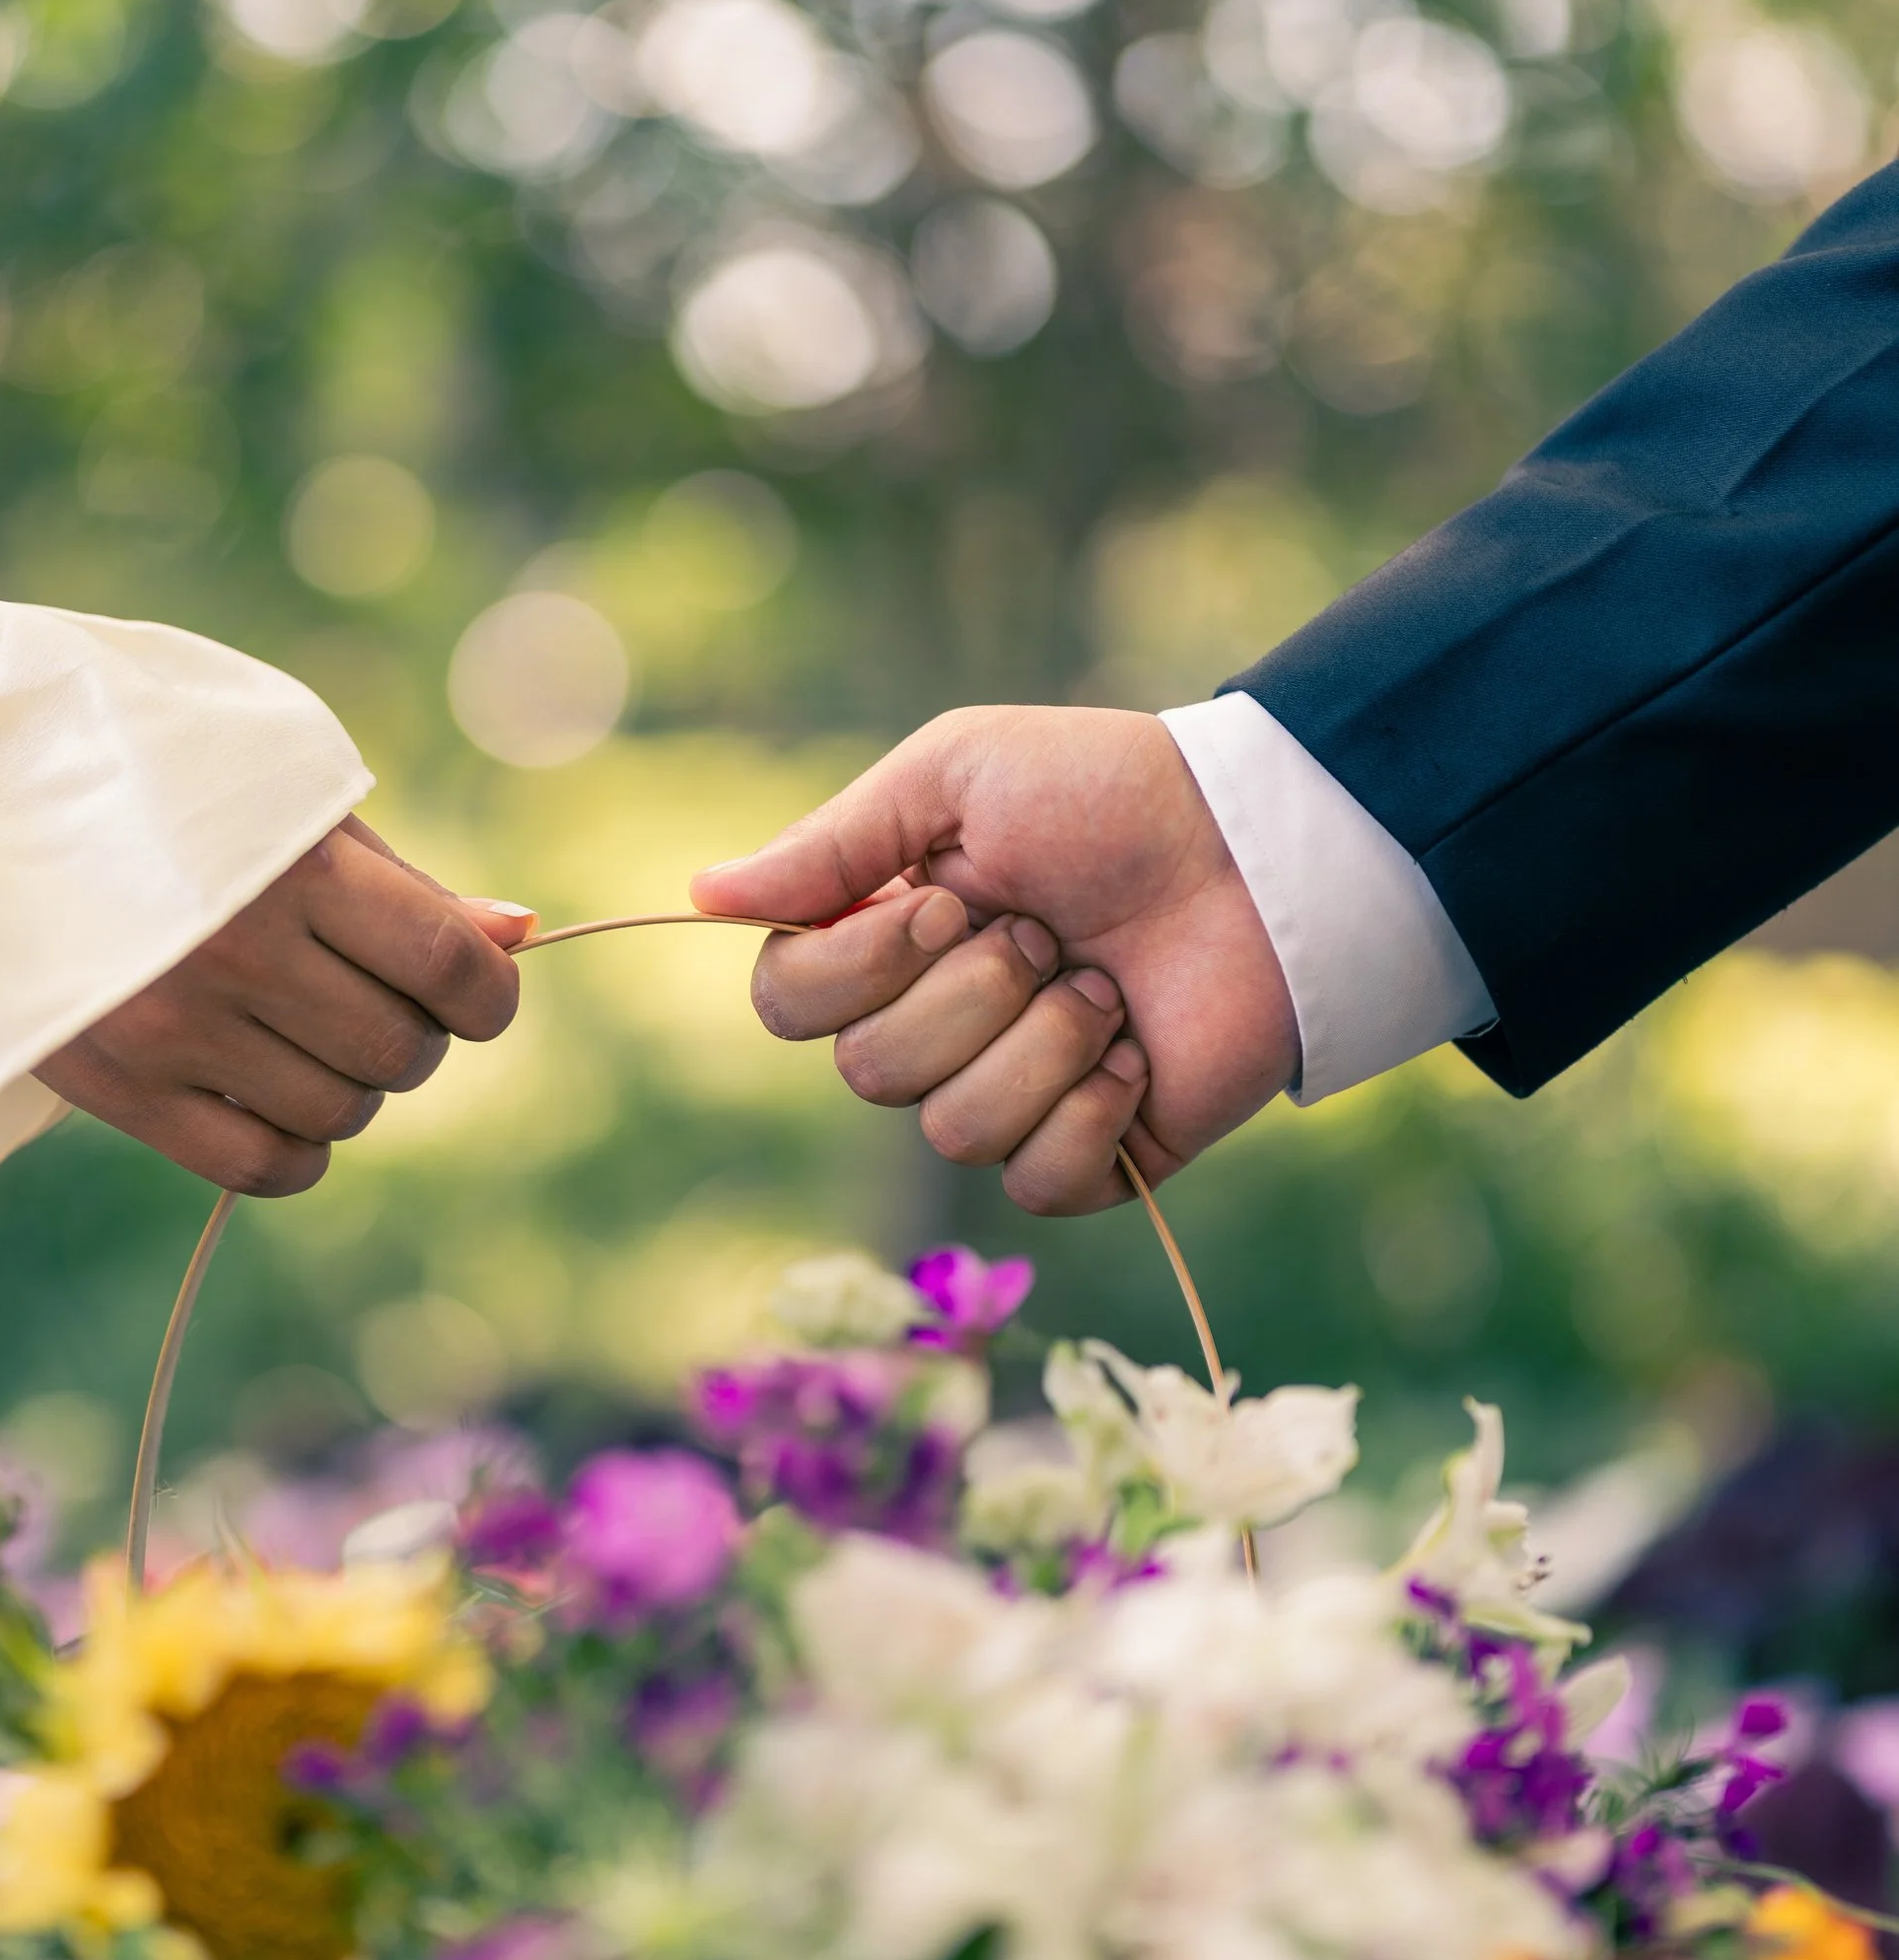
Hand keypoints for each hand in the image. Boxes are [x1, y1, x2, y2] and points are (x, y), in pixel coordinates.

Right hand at [37, 817, 529, 1195]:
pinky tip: (278, 1098)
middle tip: (372, 997)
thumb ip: (401, 882)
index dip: (489, 993)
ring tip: (309, 1033)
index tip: (478, 990)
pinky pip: (263, 1167)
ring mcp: (173, 1029)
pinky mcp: (120, 1086)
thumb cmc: (156, 790)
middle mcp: (233, 953)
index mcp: (288, 865)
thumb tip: (516, 936)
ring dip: (354, 1087)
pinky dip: (298, 1148)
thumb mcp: (283, 804)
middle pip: (399, 1049)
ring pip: (339, 1113)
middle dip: (416, 1036)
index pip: (445, 965)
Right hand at [689, 708, 1295, 1212]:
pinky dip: (1090, 1112)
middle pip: (869, 1073)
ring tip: (1106, 988)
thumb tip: (699, 894)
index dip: (854, 969)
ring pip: (953, 1131)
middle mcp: (933, 1028)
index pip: (787, 1002)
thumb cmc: (1109, 796)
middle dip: (971, 994)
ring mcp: (1011, 1098)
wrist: (1260, 854)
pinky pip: (1034, 1181)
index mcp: (887, 941)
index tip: (945, 901)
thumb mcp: (958, 778)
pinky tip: (1135, 1054)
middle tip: (1046, 930)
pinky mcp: (1090, 1159)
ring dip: (1043, 1045)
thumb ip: (831, 846)